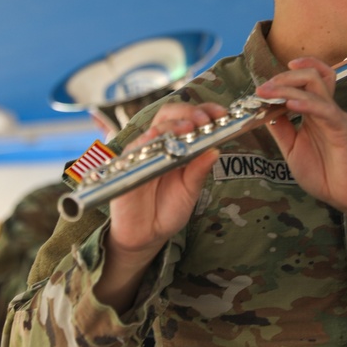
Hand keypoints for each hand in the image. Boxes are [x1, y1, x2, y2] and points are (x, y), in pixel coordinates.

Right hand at [107, 101, 224, 253]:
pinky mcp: (125, 168)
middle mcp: (158, 145)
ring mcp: (142, 154)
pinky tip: (159, 138)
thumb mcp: (190, 190)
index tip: (221, 113)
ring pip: (153, 128)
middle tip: (204, 120)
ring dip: (172, 124)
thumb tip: (215, 149)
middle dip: (188, 112)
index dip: (203, 111)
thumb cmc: (168, 209)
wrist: (147, 235)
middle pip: (169, 115)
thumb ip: (199, 170)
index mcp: (177, 146)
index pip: (187, 118)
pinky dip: (147, 141)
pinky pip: (133, 149)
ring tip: (189, 128)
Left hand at [255, 57, 346, 212]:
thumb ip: (281, 129)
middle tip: (263, 89)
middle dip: (283, 77)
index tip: (260, 91)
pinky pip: (325, 110)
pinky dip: (307, 103)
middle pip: (310, 76)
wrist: (346, 197)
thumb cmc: (323, 173)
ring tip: (268, 92)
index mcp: (313, 112)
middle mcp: (325, 109)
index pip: (303, 81)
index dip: (280, 80)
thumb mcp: (292, 149)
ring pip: (316, 85)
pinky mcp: (343, 129)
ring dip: (289, 86)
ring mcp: (335, 117)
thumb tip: (263, 111)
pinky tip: (290, 105)